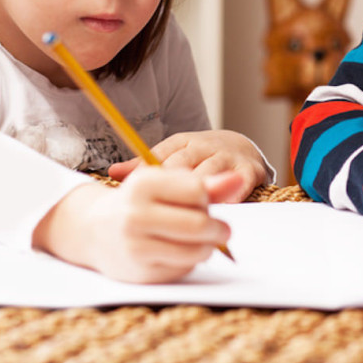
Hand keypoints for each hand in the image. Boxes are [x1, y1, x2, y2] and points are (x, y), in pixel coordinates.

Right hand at [33, 167, 244, 283]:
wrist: (94, 229)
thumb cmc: (138, 200)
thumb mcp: (165, 183)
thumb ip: (204, 183)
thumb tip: (238, 179)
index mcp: (143, 184)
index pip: (198, 191)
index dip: (209, 198)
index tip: (206, 201)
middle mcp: (135, 215)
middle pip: (199, 223)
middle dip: (218, 228)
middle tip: (221, 229)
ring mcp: (136, 246)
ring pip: (196, 250)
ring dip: (207, 247)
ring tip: (202, 240)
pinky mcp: (141, 273)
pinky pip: (184, 269)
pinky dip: (190, 261)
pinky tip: (178, 252)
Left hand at [108, 130, 267, 202]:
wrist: (241, 147)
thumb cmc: (200, 158)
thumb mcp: (173, 155)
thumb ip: (146, 166)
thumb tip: (113, 172)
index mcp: (182, 143)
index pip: (161, 158)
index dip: (149, 177)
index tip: (135, 197)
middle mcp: (204, 146)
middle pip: (183, 167)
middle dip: (170, 191)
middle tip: (157, 216)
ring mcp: (227, 157)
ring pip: (210, 176)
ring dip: (199, 198)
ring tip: (188, 220)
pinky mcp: (249, 170)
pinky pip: (241, 184)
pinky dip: (231, 198)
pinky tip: (222, 211)